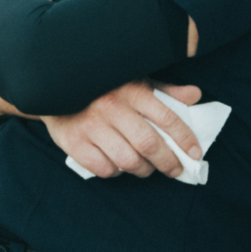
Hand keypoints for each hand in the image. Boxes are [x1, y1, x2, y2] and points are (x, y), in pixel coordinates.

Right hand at [41, 81, 202, 178]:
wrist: (54, 87)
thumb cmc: (103, 85)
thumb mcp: (135, 79)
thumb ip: (165, 90)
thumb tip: (195, 95)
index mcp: (130, 89)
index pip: (167, 118)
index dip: (185, 139)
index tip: (196, 153)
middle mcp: (111, 107)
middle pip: (149, 145)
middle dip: (169, 162)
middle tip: (177, 169)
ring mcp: (91, 126)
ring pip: (129, 161)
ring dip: (144, 170)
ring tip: (148, 168)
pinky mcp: (74, 142)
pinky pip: (105, 169)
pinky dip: (117, 171)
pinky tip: (119, 164)